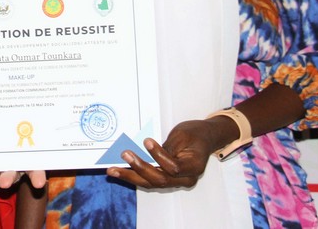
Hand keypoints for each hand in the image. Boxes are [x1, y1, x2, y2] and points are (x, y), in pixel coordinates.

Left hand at [104, 119, 225, 188]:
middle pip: (160, 179)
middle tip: (124, 155)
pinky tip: (119, 171)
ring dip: (131, 177)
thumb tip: (145, 151)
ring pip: (152, 183)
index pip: (174, 168)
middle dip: (140, 168)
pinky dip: (134, 176)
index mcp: (194, 167)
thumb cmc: (194, 134)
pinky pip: (150, 180)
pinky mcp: (167, 178)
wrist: (205, 138)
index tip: (147, 141)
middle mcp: (186, 179)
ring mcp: (176, 182)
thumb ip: (167, 147)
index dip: (159, 156)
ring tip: (112, 171)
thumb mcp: (183, 135)